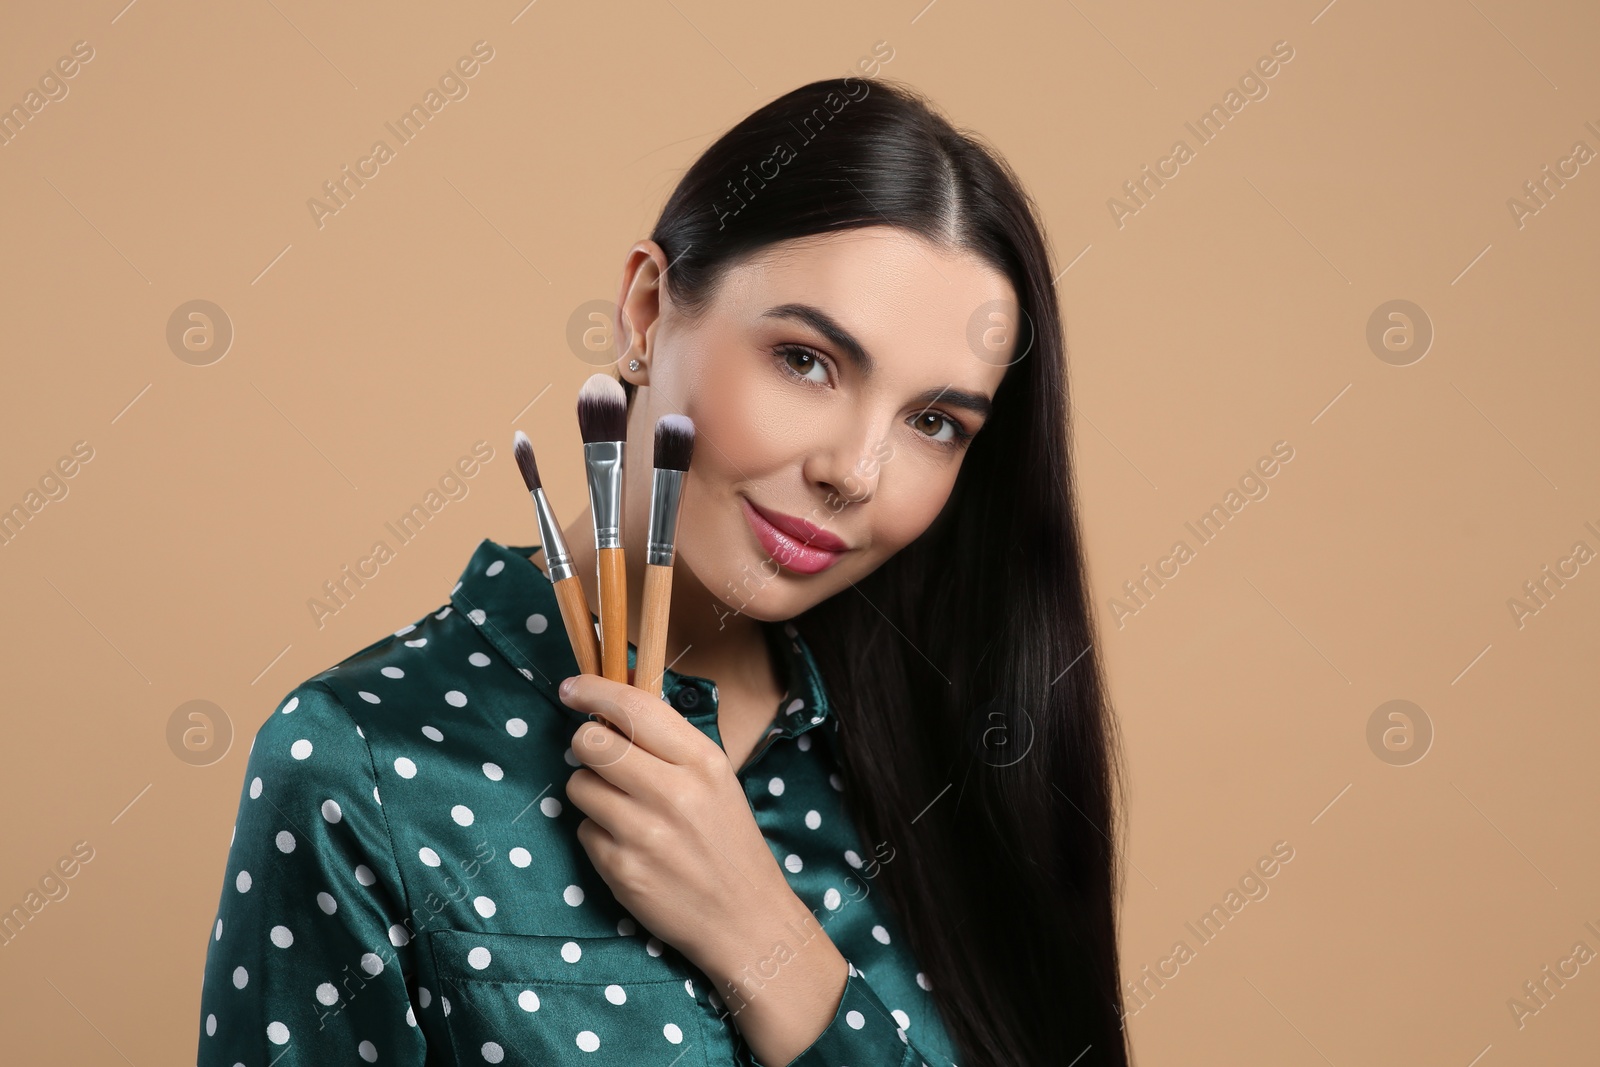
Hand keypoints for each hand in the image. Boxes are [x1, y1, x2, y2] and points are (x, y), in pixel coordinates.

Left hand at [558, 672, 798, 975]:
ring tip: (624, 810)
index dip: (593, 691)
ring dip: (592, 793)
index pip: (634, 707)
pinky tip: (630, 847)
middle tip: (604, 760)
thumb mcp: (716, 780)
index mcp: (703, 762)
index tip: (572, 689)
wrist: (745, 920)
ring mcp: (643, 833)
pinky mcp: (621, 869)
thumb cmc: (729, 843)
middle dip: (588, 746)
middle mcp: (673, 792)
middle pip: (591, 743)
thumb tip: (612, 707)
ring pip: (579, 786)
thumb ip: (670, 745)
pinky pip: (583, 830)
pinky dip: (598, 834)